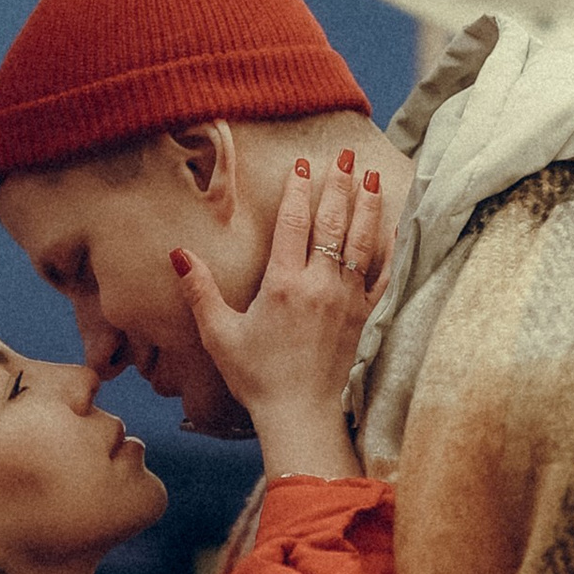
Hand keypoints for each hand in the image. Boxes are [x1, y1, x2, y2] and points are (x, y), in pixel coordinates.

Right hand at [173, 146, 385, 481]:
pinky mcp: (368, 319)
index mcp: (283, 284)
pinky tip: (395, 226)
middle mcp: (319, 284)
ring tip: (371, 175)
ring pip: (360, 240)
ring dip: (366, 204)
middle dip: (339, 184)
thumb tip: (178, 254)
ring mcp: (348, 300)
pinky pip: (385, 276)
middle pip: (331, 222)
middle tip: (346, 155)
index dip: (298, 191)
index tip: (303, 165)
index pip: (293, 224)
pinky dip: (391, 249)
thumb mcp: (220, 336)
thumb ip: (200, 291)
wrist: (303, 418)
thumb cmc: (259, 381)